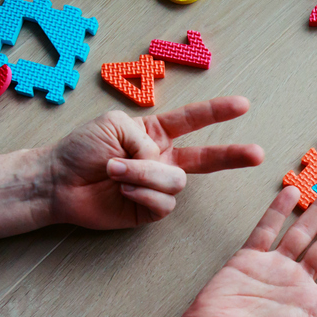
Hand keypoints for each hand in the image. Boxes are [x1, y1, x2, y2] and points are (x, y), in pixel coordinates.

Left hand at [0, 97, 263, 236]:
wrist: (58, 182)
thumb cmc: (80, 149)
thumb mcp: (114, 124)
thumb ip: (145, 137)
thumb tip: (159, 161)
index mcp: (155, 134)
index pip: (192, 121)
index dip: (217, 113)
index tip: (243, 105)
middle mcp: (162, 160)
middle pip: (206, 159)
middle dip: (232, 155)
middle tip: (258, 153)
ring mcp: (156, 187)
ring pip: (175, 182)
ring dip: (144, 174)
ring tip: (115, 171)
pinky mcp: (148, 211)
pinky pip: (162, 203)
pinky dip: (141, 193)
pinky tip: (122, 189)